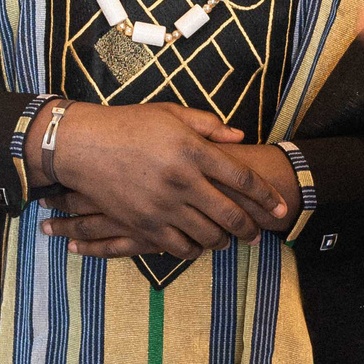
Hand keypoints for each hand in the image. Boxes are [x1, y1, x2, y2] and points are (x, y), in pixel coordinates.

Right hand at [35, 104, 288, 258]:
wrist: (83, 146)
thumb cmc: (128, 124)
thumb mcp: (170, 114)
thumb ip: (208, 125)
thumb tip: (240, 137)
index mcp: (194, 151)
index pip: (243, 179)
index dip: (267, 197)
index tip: (281, 209)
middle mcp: (183, 181)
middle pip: (231, 214)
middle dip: (251, 228)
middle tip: (259, 234)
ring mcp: (163, 206)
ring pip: (208, 235)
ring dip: (224, 241)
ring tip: (229, 240)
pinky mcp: (144, 224)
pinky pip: (179, 247)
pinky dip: (194, 249)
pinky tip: (198, 245)